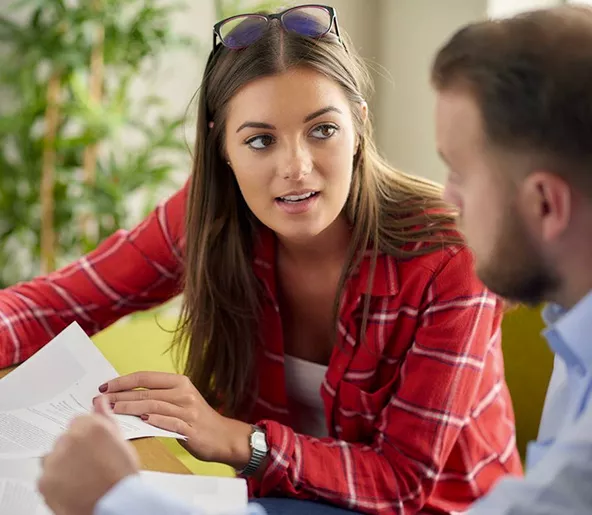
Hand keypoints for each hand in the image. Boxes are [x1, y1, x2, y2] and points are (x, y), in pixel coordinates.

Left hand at [38, 396, 139, 514]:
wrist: (115, 505)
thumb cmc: (121, 476)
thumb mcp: (121, 441)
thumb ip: (106, 417)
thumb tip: (101, 400)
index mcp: (91, 426)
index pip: (80, 421)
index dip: (89, 436)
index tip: (95, 447)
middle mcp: (70, 439)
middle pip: (66, 438)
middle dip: (75, 449)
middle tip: (90, 464)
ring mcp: (55, 460)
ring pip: (55, 456)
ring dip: (64, 463)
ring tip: (82, 477)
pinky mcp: (45, 480)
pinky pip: (47, 475)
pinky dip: (56, 481)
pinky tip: (73, 486)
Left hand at [98, 371, 252, 468]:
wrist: (222, 436)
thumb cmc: (195, 418)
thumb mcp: (179, 401)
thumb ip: (157, 397)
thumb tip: (124, 396)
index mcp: (180, 382)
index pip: (146, 377)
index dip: (123, 381)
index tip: (104, 386)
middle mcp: (184, 393)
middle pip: (146, 391)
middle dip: (120, 395)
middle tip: (100, 400)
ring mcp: (188, 410)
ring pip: (154, 405)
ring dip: (130, 407)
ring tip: (112, 411)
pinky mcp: (190, 428)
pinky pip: (169, 422)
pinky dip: (155, 421)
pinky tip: (141, 421)